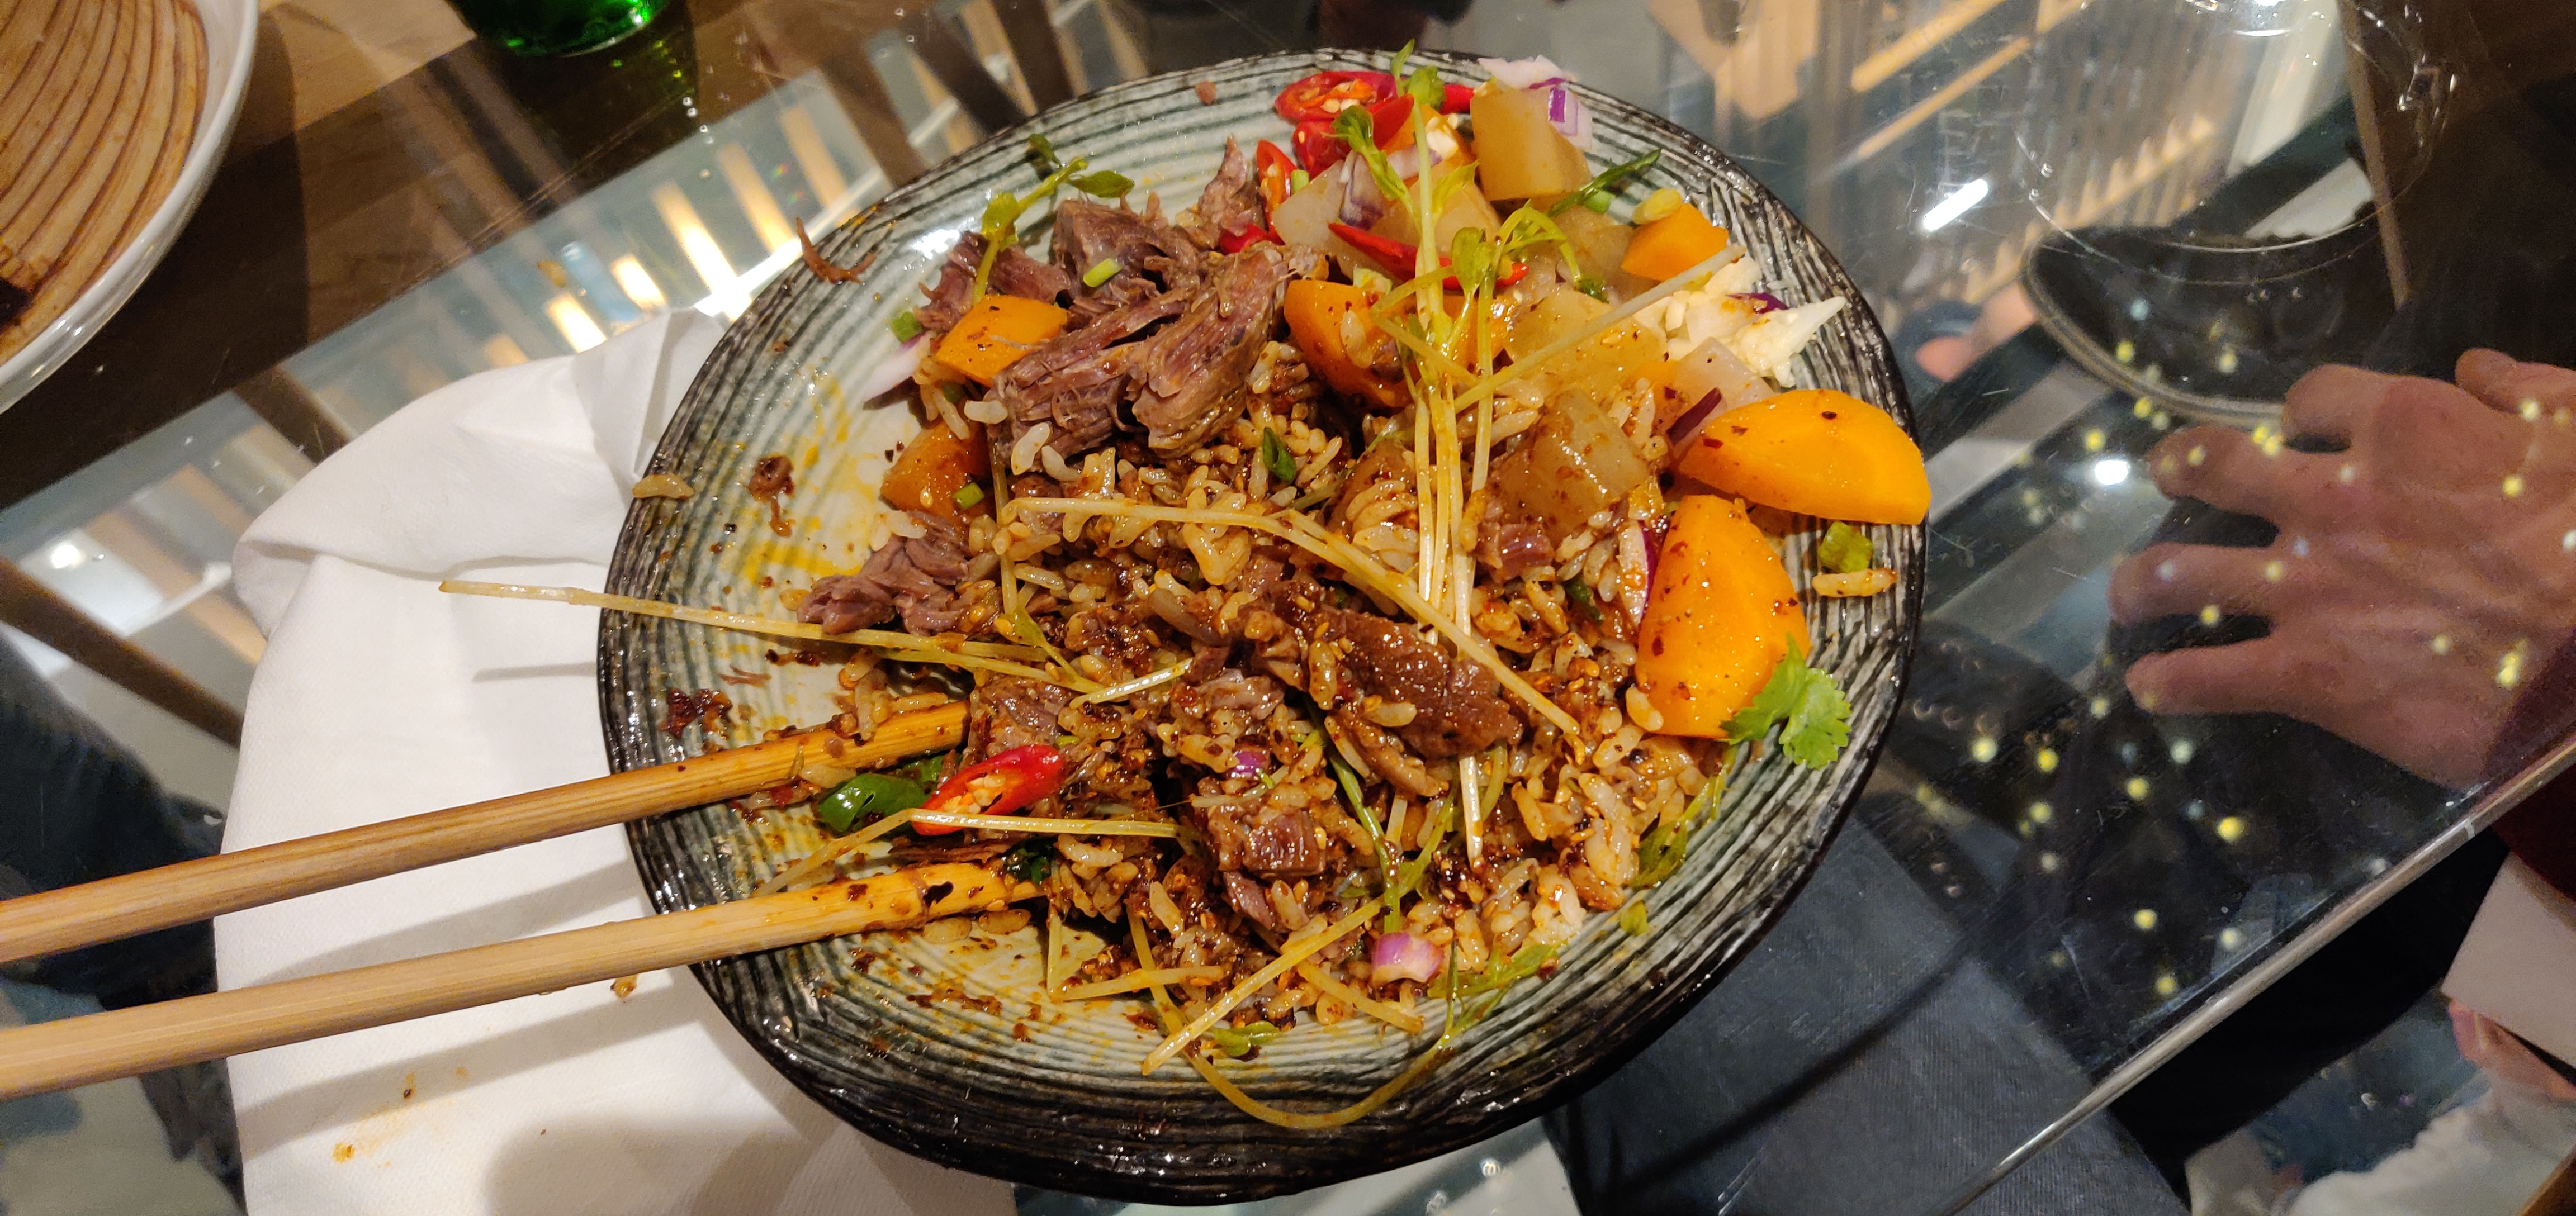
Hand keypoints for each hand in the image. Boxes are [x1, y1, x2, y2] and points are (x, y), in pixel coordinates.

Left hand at [2108, 351, 2575, 787]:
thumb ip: (2526, 394)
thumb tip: (2476, 371)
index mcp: (2403, 428)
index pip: (2314, 399)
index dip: (2300, 413)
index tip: (2297, 430)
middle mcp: (2333, 499)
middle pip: (2215, 467)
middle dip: (2181, 468)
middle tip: (2166, 476)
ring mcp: (2310, 588)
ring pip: (2182, 571)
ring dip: (2141, 582)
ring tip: (2125, 595)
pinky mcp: (2309, 672)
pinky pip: (2210, 676)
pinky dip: (2169, 684)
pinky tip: (2146, 688)